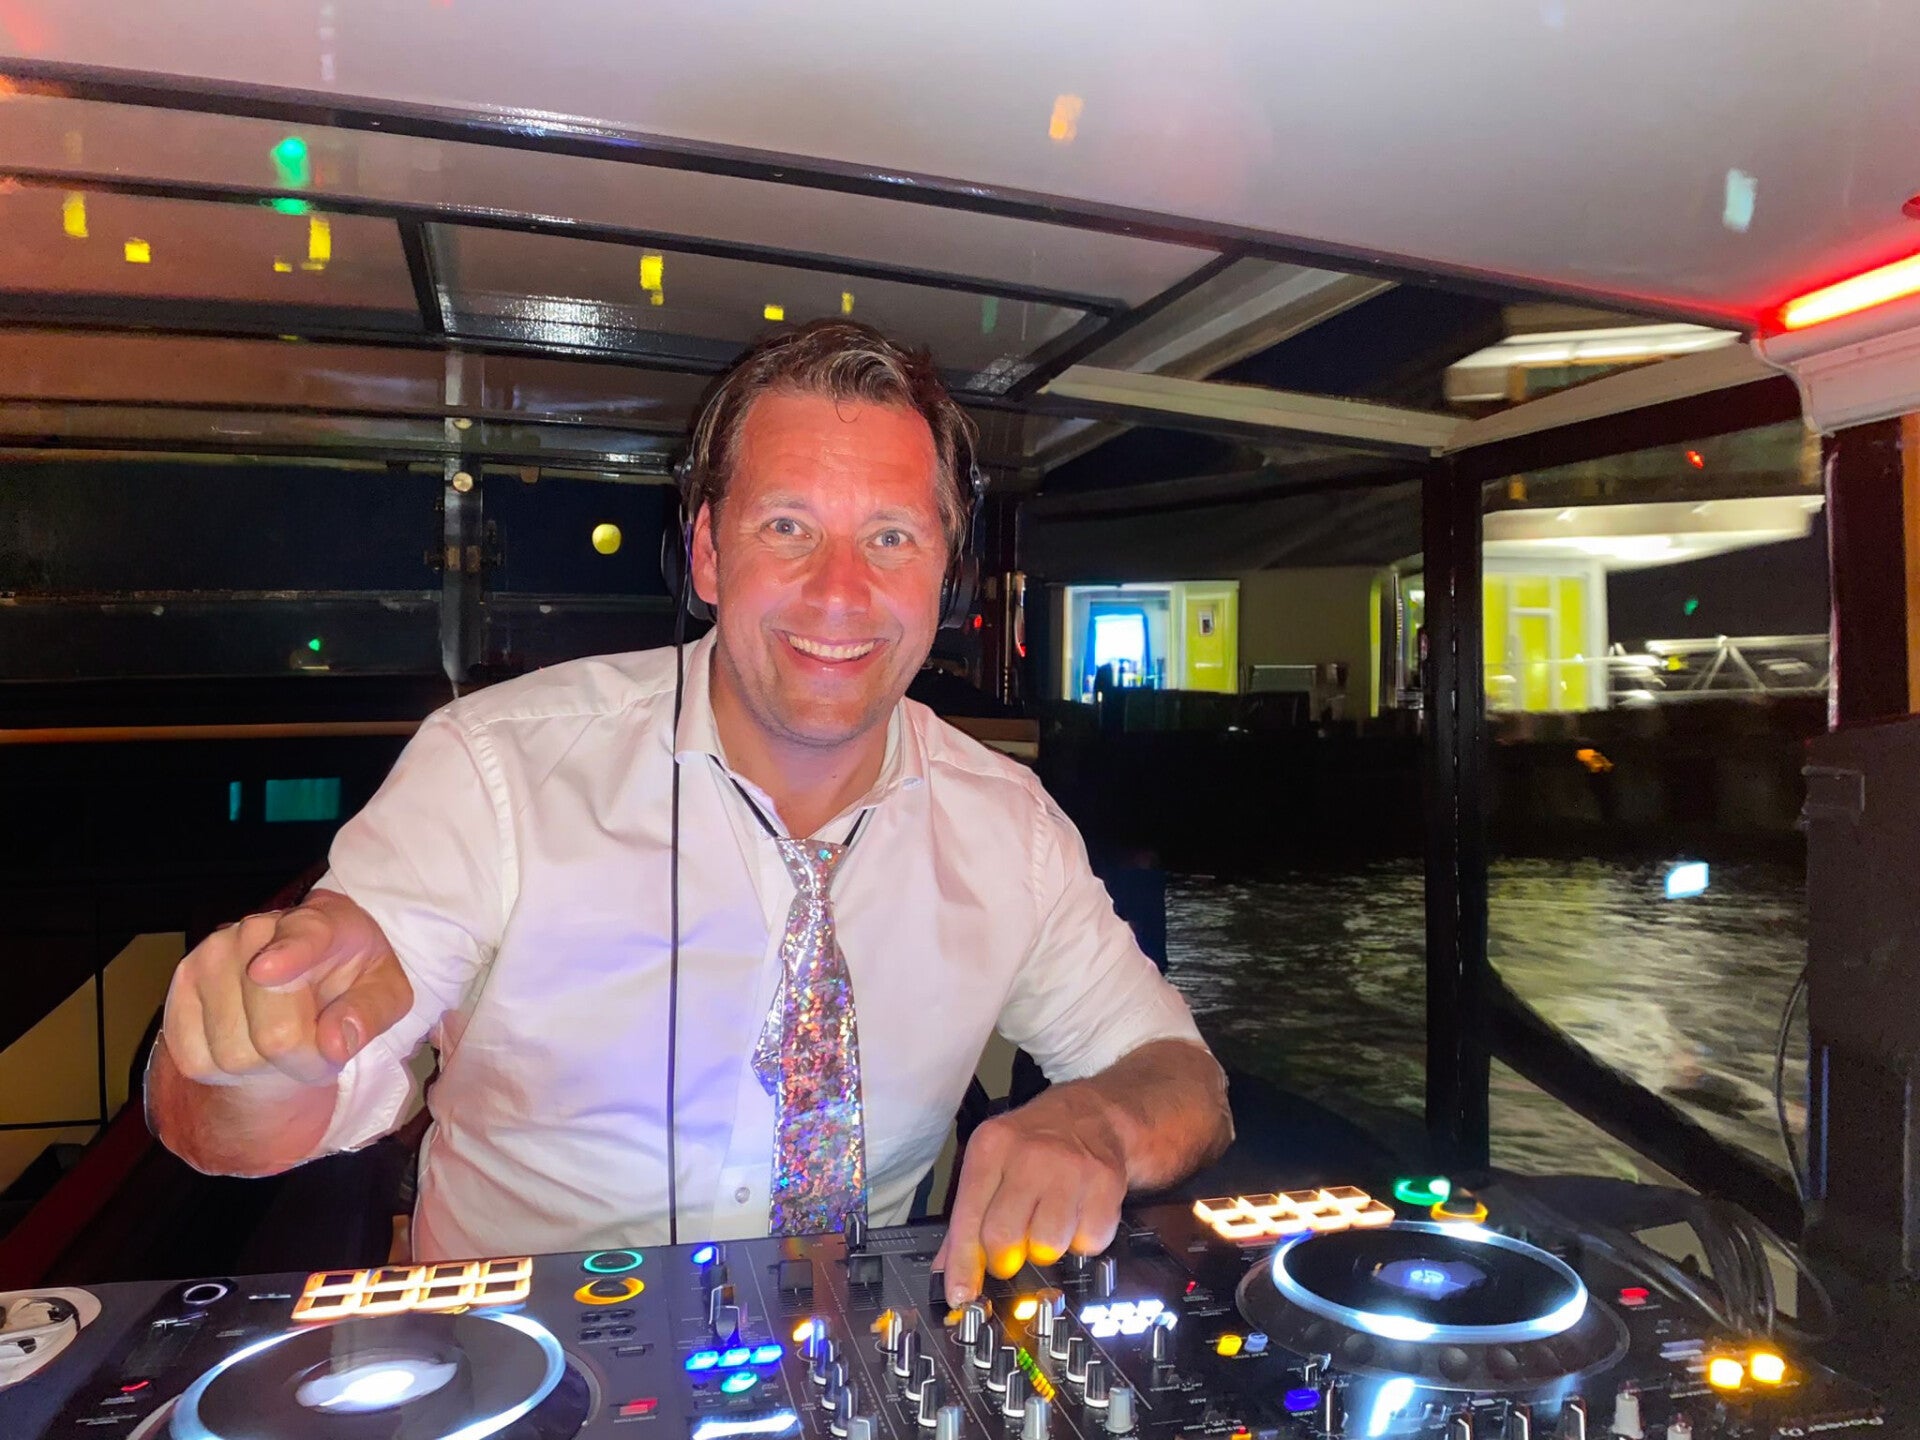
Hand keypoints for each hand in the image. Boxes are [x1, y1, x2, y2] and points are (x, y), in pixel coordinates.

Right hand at [162, 891, 411, 1091]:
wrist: (307, 979)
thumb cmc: (351, 981)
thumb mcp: (386, 992)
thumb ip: (371, 1013)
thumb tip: (335, 1044)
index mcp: (321, 923)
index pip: (303, 938)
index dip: (287, 956)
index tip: (266, 969)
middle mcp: (254, 932)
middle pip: (274, 1032)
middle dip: (305, 1059)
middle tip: (320, 1047)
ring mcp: (208, 960)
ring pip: (233, 1055)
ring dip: (267, 1068)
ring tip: (284, 1036)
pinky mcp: (178, 994)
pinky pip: (196, 1061)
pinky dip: (227, 1072)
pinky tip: (248, 1040)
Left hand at [933, 1085, 1128, 1304]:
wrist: (1091, 1115)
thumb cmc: (1033, 1146)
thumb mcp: (990, 1164)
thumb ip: (965, 1219)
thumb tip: (947, 1274)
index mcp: (991, 1148)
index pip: (968, 1218)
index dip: (963, 1265)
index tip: (961, 1295)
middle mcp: (1029, 1155)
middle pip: (1004, 1238)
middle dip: (1005, 1259)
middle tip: (1012, 1251)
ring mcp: (1071, 1168)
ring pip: (1048, 1246)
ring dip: (1046, 1248)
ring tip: (1047, 1223)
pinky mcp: (1106, 1184)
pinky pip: (1089, 1242)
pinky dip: (1081, 1241)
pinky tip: (1077, 1216)